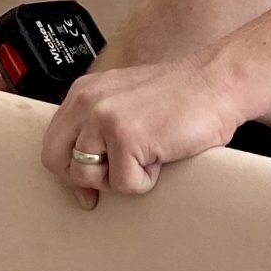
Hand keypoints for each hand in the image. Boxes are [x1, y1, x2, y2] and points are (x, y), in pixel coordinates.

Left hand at [41, 51, 239, 209]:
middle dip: (84, 179)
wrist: (217, 83)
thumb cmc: (182, 97)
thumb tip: (82, 173)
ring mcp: (104, 118)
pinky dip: (148, 179)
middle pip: (57, 161)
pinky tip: (162, 155)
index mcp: (84, 92)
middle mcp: (87, 102)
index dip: (68, 169)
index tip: (86, 186)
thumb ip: (99, 126)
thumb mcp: (125, 101)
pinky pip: (124, 184)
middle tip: (115, 179)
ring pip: (88, 176)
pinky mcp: (125, 137)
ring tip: (149, 156)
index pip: (53, 141)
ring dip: (122, 177)